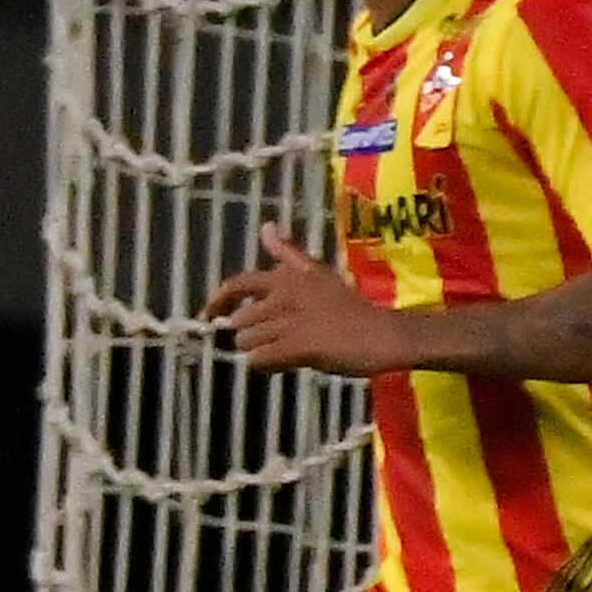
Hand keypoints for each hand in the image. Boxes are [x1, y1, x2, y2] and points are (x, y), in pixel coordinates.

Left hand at [207, 225, 404, 374]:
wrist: (383, 335)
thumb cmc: (349, 309)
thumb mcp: (318, 275)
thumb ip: (288, 254)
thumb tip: (266, 227)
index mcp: (289, 277)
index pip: (238, 283)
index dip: (217, 300)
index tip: (208, 314)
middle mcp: (286, 294)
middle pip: (239, 322)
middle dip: (252, 336)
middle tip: (279, 340)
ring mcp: (292, 320)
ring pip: (246, 342)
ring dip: (260, 351)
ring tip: (286, 352)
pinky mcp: (299, 345)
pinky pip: (259, 359)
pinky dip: (265, 365)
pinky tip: (283, 364)